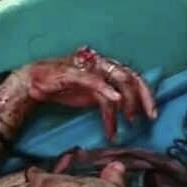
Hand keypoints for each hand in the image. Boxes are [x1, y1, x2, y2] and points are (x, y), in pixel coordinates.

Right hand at [19, 48, 156, 140]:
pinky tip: (115, 102)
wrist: (34, 81)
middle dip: (142, 99)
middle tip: (147, 119)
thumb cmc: (64, 87)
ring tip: (126, 123)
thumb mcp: (93, 95)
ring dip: (125, 103)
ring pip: (117, 81)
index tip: (152, 115)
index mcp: (108, 67)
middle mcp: (102, 63)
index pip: (134, 78)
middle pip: (131, 77)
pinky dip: (107, 91)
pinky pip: (95, 81)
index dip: (147, 95)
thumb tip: (129, 112)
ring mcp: (89, 66)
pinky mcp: (74, 73)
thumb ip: (110, 99)